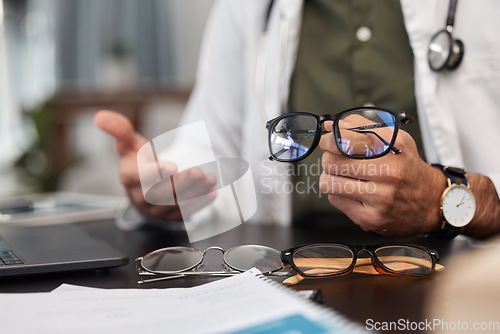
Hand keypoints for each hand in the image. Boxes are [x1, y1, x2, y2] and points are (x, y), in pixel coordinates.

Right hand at [94, 110, 216, 221]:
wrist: (144, 188)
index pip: (138, 177)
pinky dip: (200, 203)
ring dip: (194, 192)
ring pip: (174, 204)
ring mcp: (155, 210)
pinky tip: (211, 193)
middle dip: (180, 183)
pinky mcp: (170, 217)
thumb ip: (119, 129)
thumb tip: (100, 116)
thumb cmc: (137, 162)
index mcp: (128, 177)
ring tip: (210, 179)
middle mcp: (140, 197)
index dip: (154, 173)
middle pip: (159, 194)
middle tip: (198, 172)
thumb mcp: (128, 144)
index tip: (172, 166)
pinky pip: (185, 213)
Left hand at [318, 122, 444, 235]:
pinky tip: (353, 192)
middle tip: (336, 160)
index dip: (330, 139)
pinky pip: (335, 201)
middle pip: (333, 162)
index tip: (328, 141)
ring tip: (342, 176)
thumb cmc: (408, 168)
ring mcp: (379, 199)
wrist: (431, 202)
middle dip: (329, 159)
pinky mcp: (370, 219)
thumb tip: (330, 124)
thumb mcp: (395, 139)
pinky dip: (339, 194)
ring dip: (330, 177)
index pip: (346, 140)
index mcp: (394, 149)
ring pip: (329, 183)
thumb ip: (362, 127)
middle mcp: (388, 174)